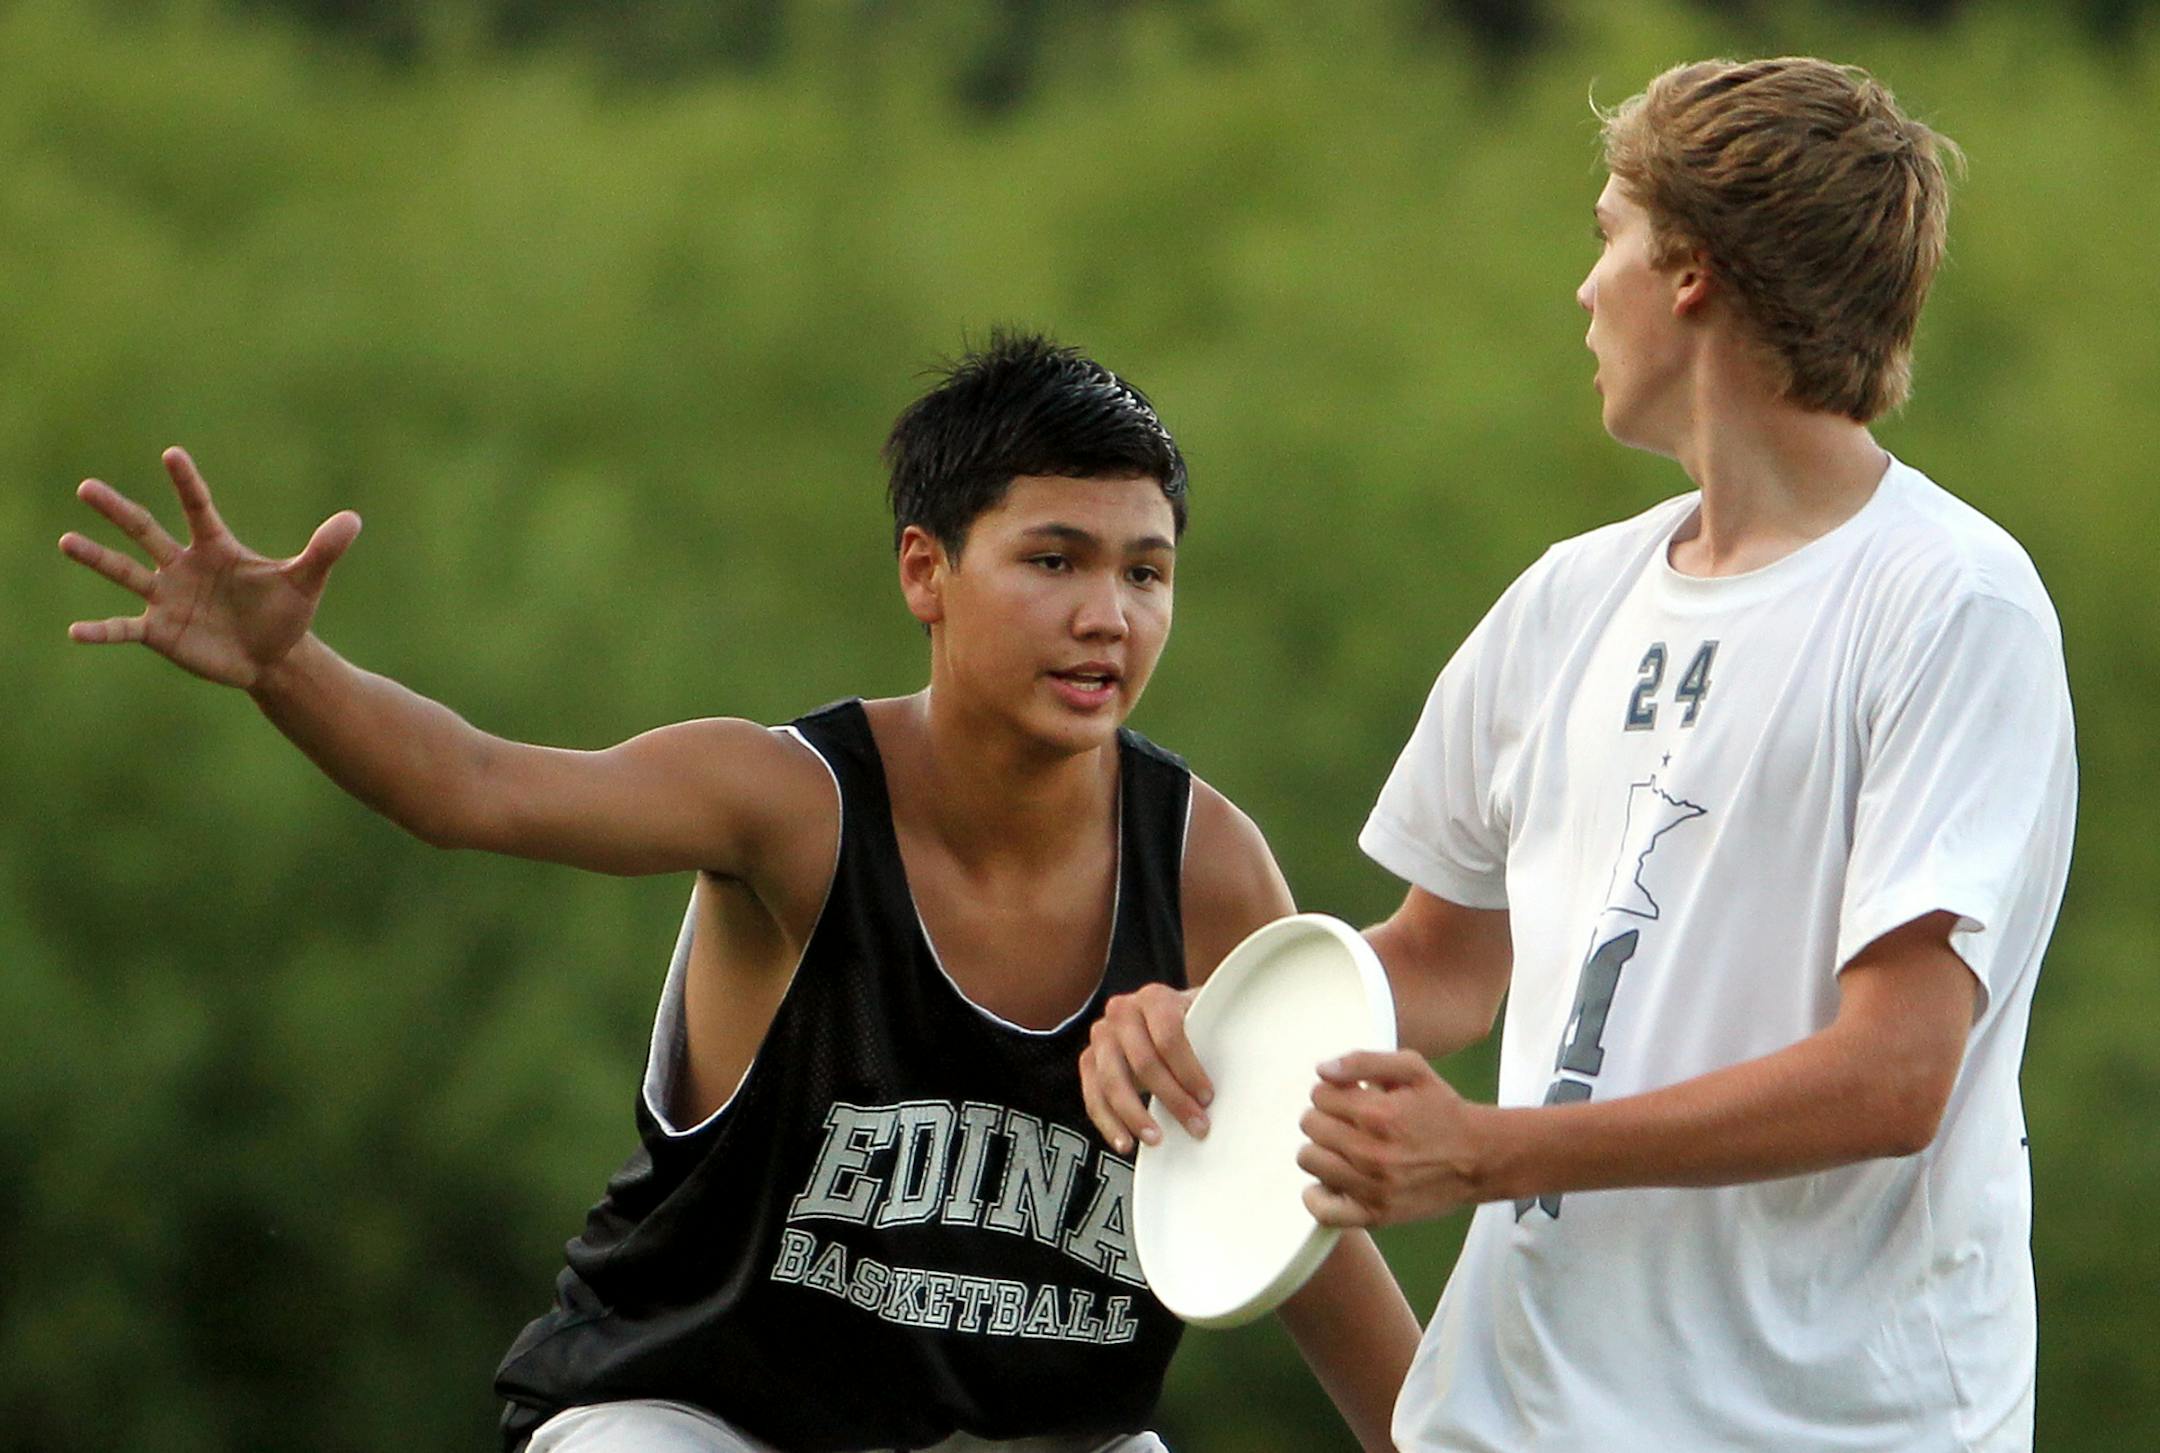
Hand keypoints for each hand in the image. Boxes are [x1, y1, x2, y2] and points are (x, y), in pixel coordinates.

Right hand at [60, 447, 360, 689]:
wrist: (272, 657)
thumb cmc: (286, 613)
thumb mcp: (307, 582)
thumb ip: (324, 551)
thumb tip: (354, 520)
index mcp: (216, 548)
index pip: (198, 508)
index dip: (187, 483)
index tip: (172, 453)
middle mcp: (183, 566)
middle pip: (145, 531)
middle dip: (116, 510)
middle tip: (86, 487)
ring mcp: (167, 597)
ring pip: (124, 572)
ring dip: (96, 558)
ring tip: (65, 540)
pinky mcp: (159, 632)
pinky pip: (123, 628)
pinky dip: (101, 630)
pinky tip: (75, 631)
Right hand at [1080, 983, 1211, 1154]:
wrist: (1159, 1015)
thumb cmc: (1188, 1023)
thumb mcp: (1203, 1018)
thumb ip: (1216, 1036)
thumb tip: (1248, 1074)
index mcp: (1154, 997)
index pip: (1169, 1035)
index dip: (1189, 1070)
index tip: (1207, 1097)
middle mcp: (1122, 1011)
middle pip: (1143, 1061)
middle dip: (1172, 1099)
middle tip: (1196, 1125)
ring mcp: (1101, 1036)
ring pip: (1111, 1081)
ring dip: (1135, 1116)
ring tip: (1156, 1139)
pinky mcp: (1089, 1060)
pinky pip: (1093, 1096)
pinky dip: (1108, 1123)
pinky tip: (1125, 1142)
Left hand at [1298, 1050, 1484, 1227]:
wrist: (1478, 1158)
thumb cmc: (1443, 1110)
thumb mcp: (1413, 1069)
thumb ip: (1364, 1061)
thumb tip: (1321, 1071)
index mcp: (1377, 1113)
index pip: (1319, 1094)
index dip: (1331, 1091)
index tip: (1348, 1097)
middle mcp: (1370, 1152)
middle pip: (1310, 1125)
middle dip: (1325, 1116)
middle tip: (1347, 1121)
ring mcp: (1371, 1187)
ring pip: (1309, 1159)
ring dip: (1321, 1148)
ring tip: (1343, 1147)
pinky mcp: (1375, 1214)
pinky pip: (1323, 1210)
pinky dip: (1318, 1195)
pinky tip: (1331, 1180)